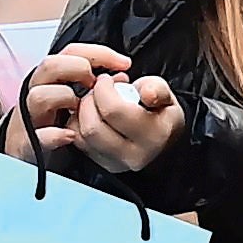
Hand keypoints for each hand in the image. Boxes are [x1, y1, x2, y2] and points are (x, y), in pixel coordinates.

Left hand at [25, 43, 183, 173]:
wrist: (163, 139)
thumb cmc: (161, 115)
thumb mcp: (166, 95)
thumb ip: (158, 88)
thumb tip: (147, 93)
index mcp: (153, 136)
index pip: (114, 111)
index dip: (103, 89)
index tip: (106, 80)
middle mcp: (133, 155)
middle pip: (93, 127)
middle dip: (88, 101)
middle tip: (97, 90)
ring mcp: (116, 162)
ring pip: (81, 135)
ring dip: (81, 113)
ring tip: (94, 102)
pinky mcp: (101, 163)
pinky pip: (78, 142)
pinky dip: (77, 124)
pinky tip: (90, 115)